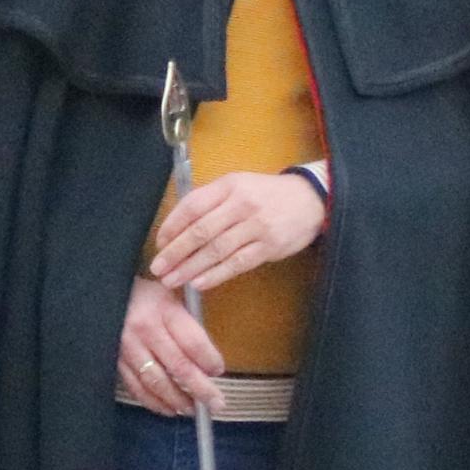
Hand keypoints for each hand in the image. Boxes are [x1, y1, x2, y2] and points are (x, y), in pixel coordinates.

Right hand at [119, 273, 224, 411]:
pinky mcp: (114, 361)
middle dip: (201, 389)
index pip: (193, 341)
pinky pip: (136, 387)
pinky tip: (168, 409)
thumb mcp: (169, 298)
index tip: (219, 371)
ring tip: (193, 409)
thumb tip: (208, 361)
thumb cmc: (144, 297)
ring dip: (177, 399)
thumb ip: (187, 327)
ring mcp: (127, 348)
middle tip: (217, 404)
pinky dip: (154, 402)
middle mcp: (145, 330)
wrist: (101, 295)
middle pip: (179, 366)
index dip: (209, 360)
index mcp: (164, 309)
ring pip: (157, 382)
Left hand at [150, 170, 326, 294]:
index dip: (172, 226)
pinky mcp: (269, 246)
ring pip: (216, 250)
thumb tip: (177, 228)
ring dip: (191, 268)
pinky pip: (238, 263)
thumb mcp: (238, 185)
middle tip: (158, 268)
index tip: (160, 243)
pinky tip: (200, 283)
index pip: (192, 206)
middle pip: (201, 231)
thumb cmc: (266, 194)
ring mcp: (257, 226)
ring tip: (173, 280)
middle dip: (175, 252)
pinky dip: (217, 274)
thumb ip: (211, 201)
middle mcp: (242, 205)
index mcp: (229, 186)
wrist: (311, 200)